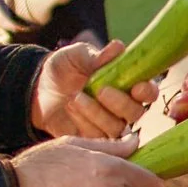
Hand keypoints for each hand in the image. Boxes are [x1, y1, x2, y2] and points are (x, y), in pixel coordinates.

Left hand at [33, 41, 158, 139]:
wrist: (38, 88)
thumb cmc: (64, 68)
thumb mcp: (77, 56)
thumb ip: (97, 56)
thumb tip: (118, 47)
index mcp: (127, 84)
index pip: (148, 92)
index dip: (147, 92)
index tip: (136, 87)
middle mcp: (123, 107)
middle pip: (136, 113)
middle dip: (120, 103)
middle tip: (100, 90)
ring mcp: (108, 125)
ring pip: (116, 127)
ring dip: (96, 112)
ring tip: (76, 97)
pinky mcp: (93, 139)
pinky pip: (97, 138)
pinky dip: (84, 122)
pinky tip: (71, 107)